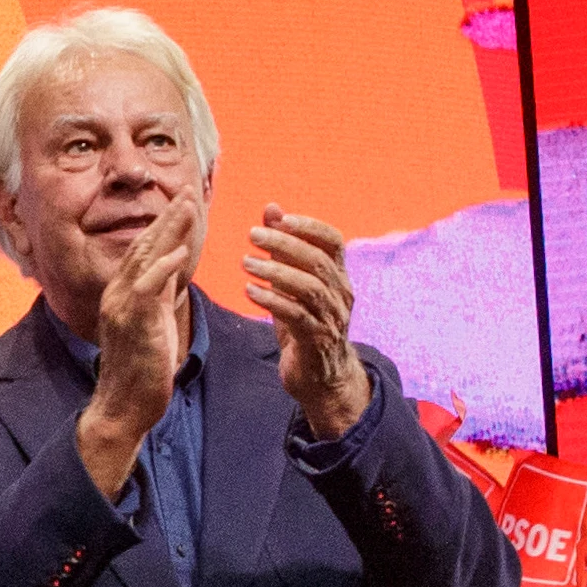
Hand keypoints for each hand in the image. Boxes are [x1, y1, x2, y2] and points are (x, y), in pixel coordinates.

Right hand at [71, 203, 196, 501]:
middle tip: (187, 189)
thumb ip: (159, 294)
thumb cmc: (142, 370)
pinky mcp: (132, 324)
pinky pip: (147, 289)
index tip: (184, 200)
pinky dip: (163, 268)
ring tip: (187, 206)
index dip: (165, 222)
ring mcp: (121, 307)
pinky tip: (179, 251)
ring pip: (144, 259)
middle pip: (144, 244)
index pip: (145, 248)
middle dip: (168, 216)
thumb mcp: (153, 322)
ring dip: (167, 231)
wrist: (124, 407)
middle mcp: (117, 293)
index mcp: (123, 292)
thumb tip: (171, 268)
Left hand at [240, 206, 368, 436]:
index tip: (279, 218)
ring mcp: (331, 318)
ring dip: (275, 272)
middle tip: (252, 235)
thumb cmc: (304, 324)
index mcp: (338, 276)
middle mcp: (340, 294)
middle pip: (317, 261)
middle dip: (284, 244)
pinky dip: (272, 301)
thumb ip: (284, 248)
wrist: (320, 378)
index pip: (333, 241)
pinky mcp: (317, 341)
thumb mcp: (293, 283)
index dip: (308, 226)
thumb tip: (271, 208)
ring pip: (308, 288)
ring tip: (245, 263)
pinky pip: (297, 316)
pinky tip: (250, 291)